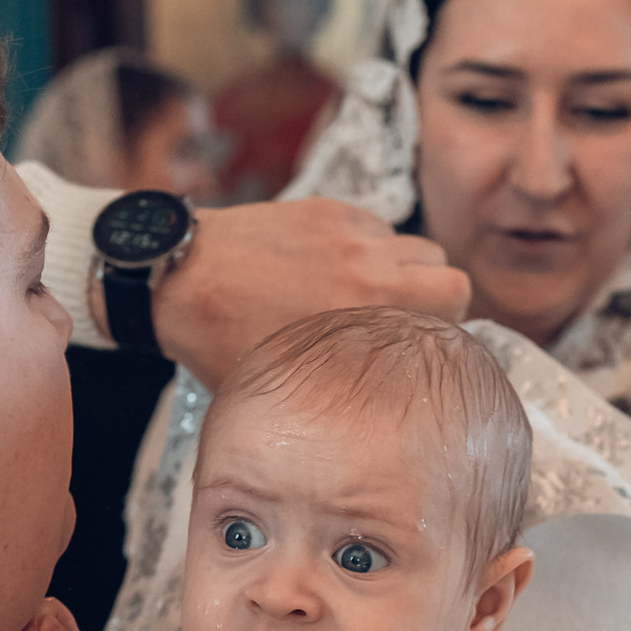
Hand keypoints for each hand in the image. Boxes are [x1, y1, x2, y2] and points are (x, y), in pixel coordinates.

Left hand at [148, 198, 470, 385]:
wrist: (177, 277)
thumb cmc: (222, 341)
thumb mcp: (286, 384)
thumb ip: (341, 389)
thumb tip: (372, 420)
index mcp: (362, 314)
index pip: (453, 309)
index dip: (444, 331)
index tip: (421, 346)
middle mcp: (367, 269)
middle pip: (450, 275)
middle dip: (438, 300)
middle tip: (407, 319)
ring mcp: (350, 233)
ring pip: (417, 247)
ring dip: (407, 271)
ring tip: (371, 293)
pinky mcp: (329, 210)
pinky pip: (378, 226)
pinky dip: (371, 247)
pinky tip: (336, 268)